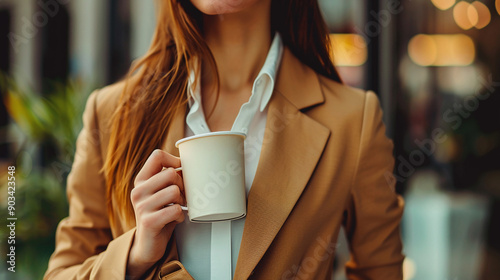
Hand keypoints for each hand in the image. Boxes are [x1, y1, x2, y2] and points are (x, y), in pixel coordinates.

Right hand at [126, 149, 185, 277]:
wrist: (147, 244)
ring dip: (182, 201)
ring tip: (177, 207)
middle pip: (171, 173)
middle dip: (182, 185)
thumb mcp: (159, 192)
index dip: (175, 161)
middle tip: (181, 197)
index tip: (181, 172)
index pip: (158, 156)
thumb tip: (189, 164)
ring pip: (175, 191)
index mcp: (141, 180)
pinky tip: (174, 219)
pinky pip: (176, 210)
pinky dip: (180, 216)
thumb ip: (168, 177)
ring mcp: (142, 206)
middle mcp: (138, 191)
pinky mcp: (149, 221)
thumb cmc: (159, 214)